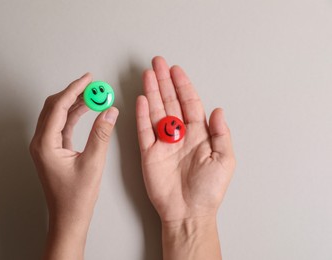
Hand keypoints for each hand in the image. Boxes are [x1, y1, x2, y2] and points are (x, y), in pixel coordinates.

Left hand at [30, 73, 118, 259]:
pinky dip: (74, 115)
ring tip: (93, 95)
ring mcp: (45, 146)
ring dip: (74, 103)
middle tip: (91, 84)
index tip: (88, 79)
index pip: (58, 107)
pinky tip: (87, 109)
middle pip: (53, 107)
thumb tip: (110, 111)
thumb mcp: (93, 163)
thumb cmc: (76, 197)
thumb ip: (101, 135)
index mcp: (45, 144)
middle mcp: (41, 142)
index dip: (74, 90)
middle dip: (72, 93)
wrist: (68, 217)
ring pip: (57, 115)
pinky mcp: (53, 149)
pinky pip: (62, 125)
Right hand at [136, 57, 234, 258]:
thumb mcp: (224, 160)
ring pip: (157, 111)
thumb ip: (221, 133)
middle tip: (158, 63)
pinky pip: (144, 130)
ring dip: (152, 92)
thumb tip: (218, 110)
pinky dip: (142, 114)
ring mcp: (163, 142)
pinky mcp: (149, 153)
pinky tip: (142, 99)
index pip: (189, 103)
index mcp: (199, 134)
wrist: (188, 212)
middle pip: (171, 101)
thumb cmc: (208, 190)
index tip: (176, 70)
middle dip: (164, 82)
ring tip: (148, 74)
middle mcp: (180, 134)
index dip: (183, 85)